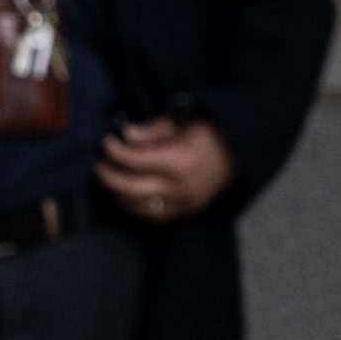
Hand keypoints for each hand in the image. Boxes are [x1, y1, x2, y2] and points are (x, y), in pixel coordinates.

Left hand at [97, 116, 235, 223]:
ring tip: (109, 180)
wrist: (241, 153)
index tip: (106, 141)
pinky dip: (138, 208)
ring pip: (141, 207)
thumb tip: (125, 135)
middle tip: (98, 165)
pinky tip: (126, 197)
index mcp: (179, 161)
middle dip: (110, 177)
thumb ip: (151, 131)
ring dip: (120, 195)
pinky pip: (157, 216)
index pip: (135, 161)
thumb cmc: (210, 133)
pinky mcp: (189, 210)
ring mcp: (186, 202)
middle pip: (133, 188)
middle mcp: (181, 186)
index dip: (115, 151)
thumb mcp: (181, 122)